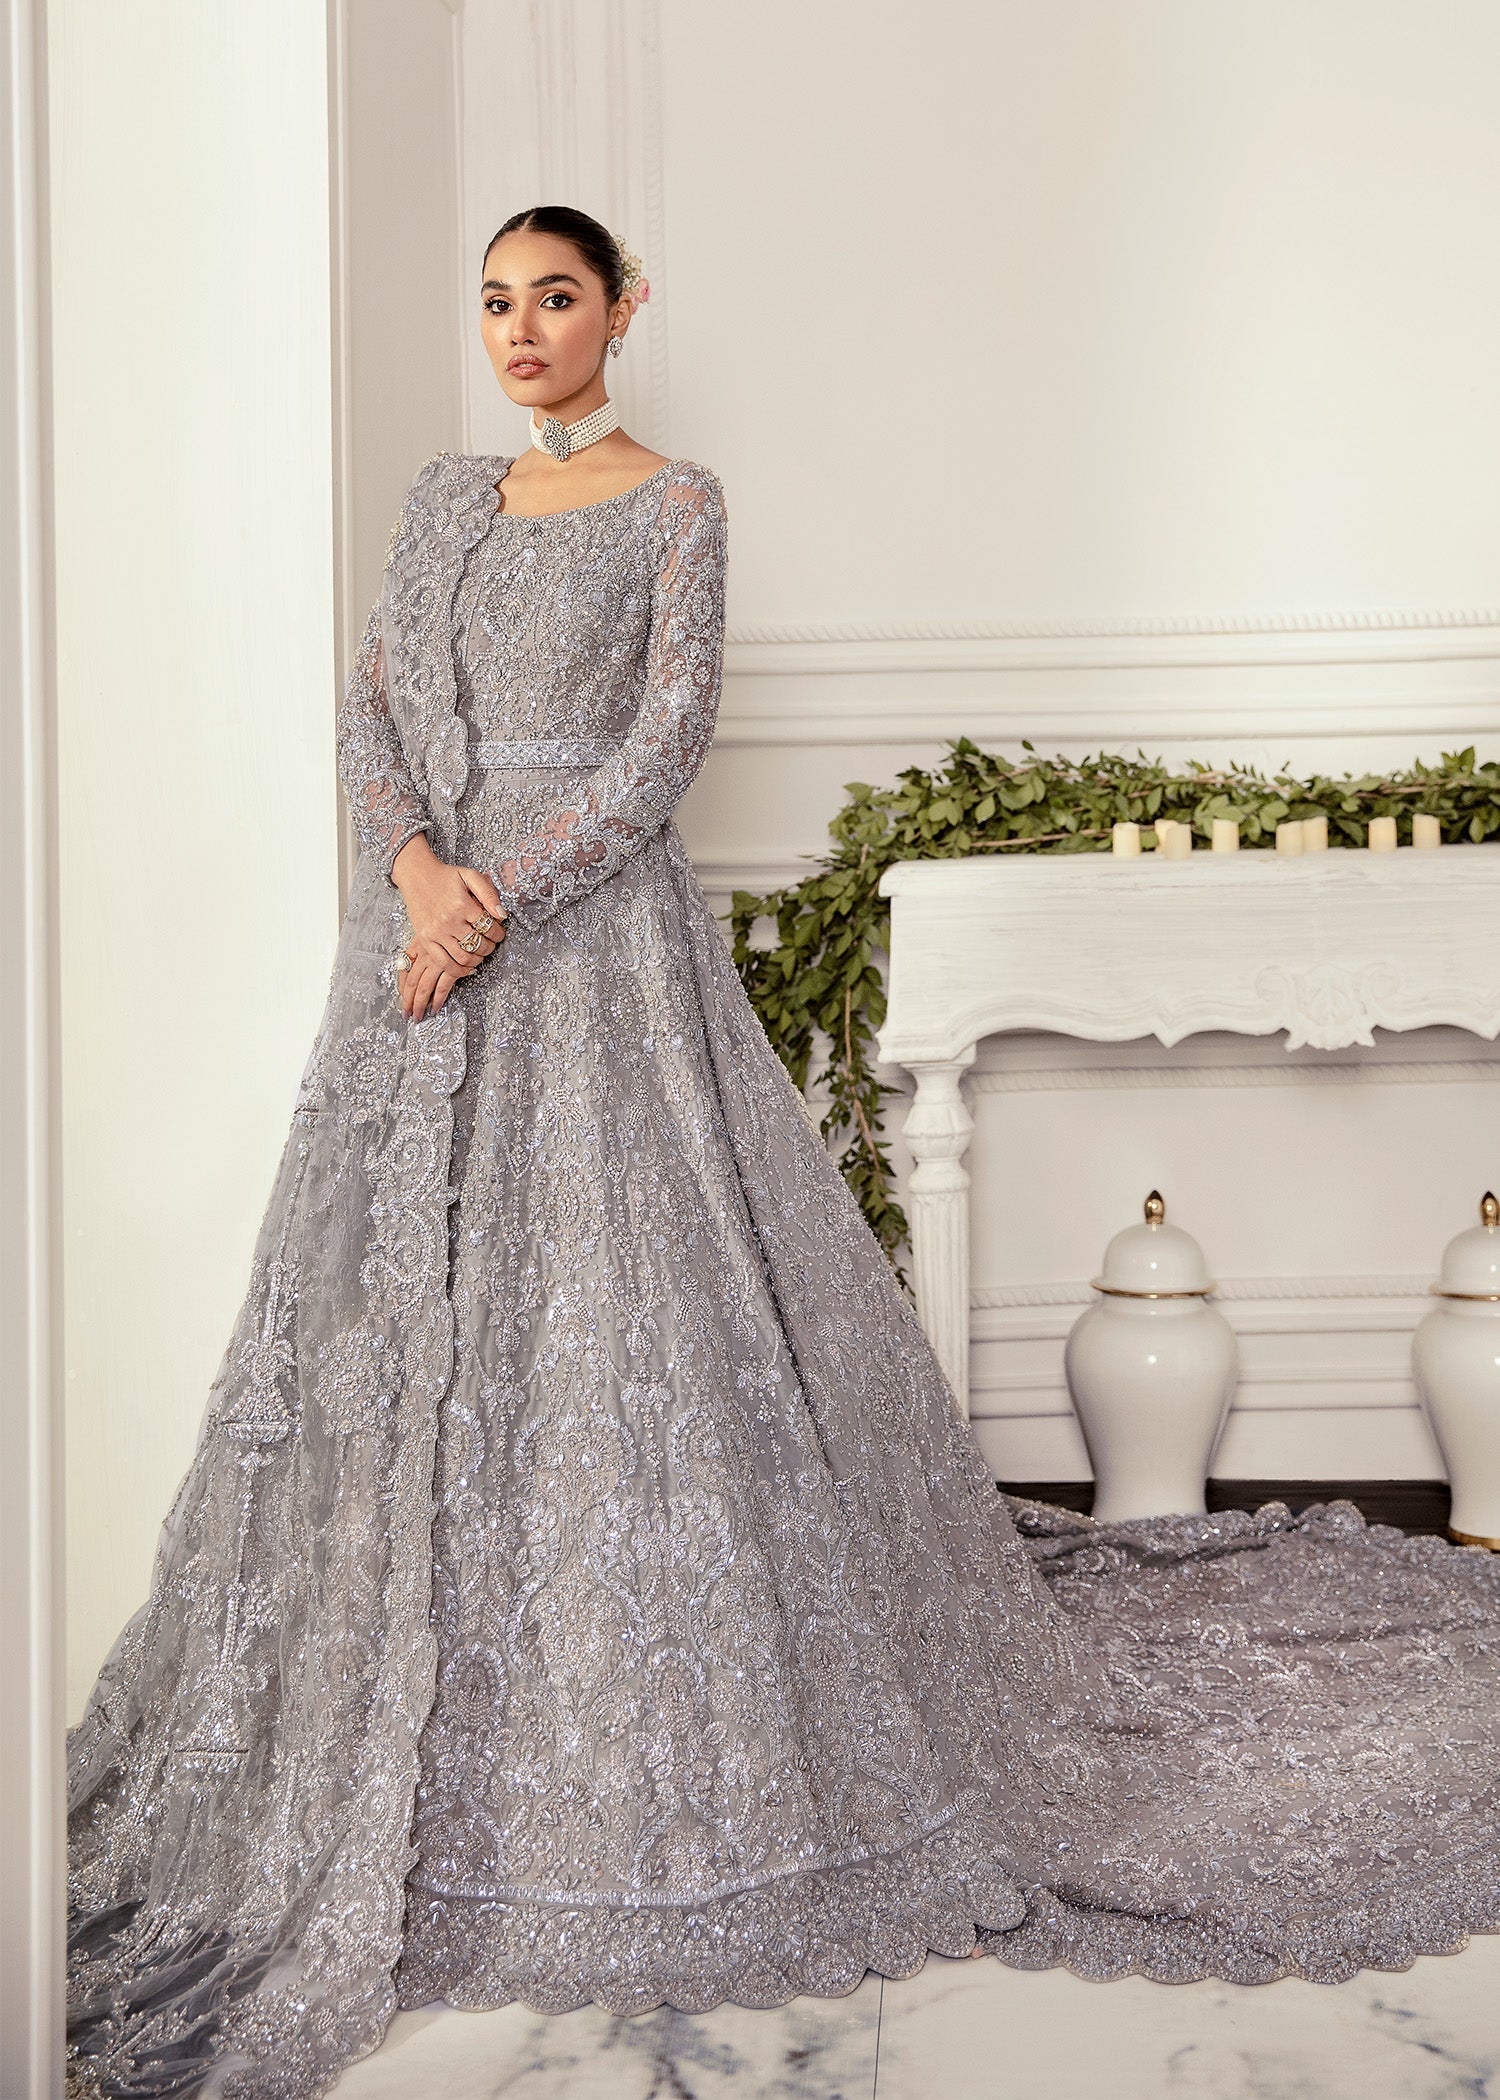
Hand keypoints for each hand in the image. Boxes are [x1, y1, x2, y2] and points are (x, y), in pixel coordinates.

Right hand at [391, 834, 508, 1019]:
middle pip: (478, 944)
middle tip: (491, 944)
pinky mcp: (425, 940)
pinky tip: (467, 966)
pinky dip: (458, 970)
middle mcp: (448, 920)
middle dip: (490, 947)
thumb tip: (502, 914)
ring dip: (477, 959)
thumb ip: (488, 893)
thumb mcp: (470, 876)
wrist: (417, 876)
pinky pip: (444, 963)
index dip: (498, 933)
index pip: (488, 927)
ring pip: (463, 957)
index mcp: (461, 904)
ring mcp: (436, 932)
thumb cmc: (445, 876)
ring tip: (480, 953)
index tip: (499, 933)